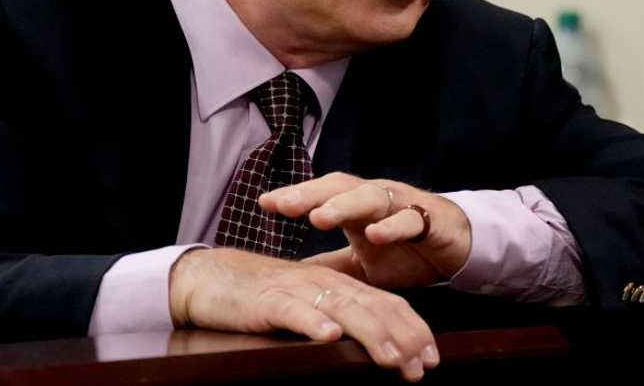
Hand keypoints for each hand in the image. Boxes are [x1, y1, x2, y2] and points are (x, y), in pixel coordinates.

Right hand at [168, 247, 438, 380]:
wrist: (210, 278)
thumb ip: (337, 319)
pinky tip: (329, 336)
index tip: (432, 358)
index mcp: (336, 285)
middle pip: (374, 306)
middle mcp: (323, 284)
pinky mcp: (268, 300)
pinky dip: (313, 322)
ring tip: (393, 358)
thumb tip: (370, 348)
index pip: (385, 303)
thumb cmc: (262, 298)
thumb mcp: (308, 308)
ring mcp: (297, 290)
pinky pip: (294, 311)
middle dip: (404, 337)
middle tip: (423, 366)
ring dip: (372, 333)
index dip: (413, 329)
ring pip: (343, 308)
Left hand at [259, 173, 471, 289]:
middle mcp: (375, 197)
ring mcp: (402, 205)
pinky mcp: (429, 220)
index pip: (320, 194)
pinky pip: (409, 220)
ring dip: (344, 206)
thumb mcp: (360, 264)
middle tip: (283, 204)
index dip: (294, 196)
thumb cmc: (404, 249)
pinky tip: (375, 234)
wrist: (456, 245)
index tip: (263, 203)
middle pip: (338, 188)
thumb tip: (287, 278)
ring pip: (370, 198)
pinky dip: (392, 226)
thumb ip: (328, 267)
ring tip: (319, 217)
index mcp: (355, 206)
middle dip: (310, 194)